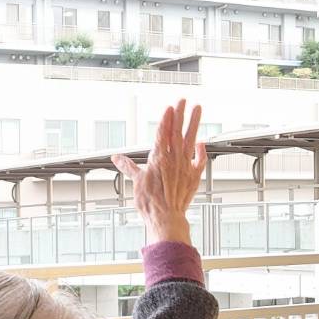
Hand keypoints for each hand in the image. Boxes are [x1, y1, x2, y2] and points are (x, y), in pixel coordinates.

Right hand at [111, 99, 205, 243]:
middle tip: (183, 101)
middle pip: (177, 131)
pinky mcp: (194, 176)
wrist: (166, 217)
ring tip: (198, 110)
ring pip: (190, 140)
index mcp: (158, 158)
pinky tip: (201, 142)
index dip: (166, 119)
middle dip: (180, 114)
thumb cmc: (150, 202)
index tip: (170, 107)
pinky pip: (199, 160)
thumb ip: (128, 167)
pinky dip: (201, 150)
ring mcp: (185, 166)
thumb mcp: (136, 181)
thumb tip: (116, 158)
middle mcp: (173, 159)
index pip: (162, 133)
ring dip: (194, 123)